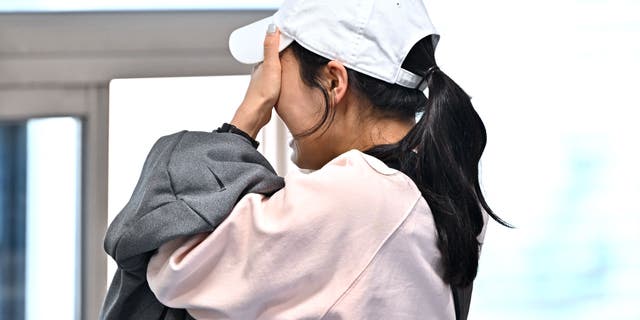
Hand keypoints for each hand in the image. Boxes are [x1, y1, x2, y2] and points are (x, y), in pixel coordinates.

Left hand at [230, 24, 281, 138]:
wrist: (258, 114)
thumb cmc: (263, 93)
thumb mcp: (271, 66)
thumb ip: (271, 48)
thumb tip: (272, 28)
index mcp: (261, 63)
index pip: (271, 46)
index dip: (279, 39)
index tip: (288, 32)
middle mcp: (261, 71)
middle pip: (272, 56)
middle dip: (281, 50)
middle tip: (292, 43)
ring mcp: (265, 81)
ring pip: (275, 68)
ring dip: (282, 63)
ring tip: (293, 58)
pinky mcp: (269, 91)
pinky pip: (277, 79)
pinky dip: (283, 75)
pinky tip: (289, 78)